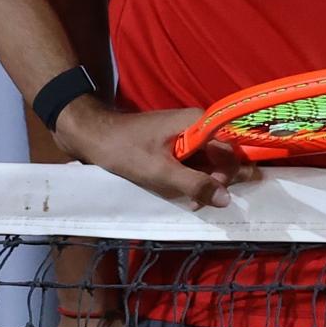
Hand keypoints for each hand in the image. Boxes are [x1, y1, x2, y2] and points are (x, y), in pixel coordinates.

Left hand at [53, 99, 257, 207]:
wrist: (93, 137)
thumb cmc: (126, 150)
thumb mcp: (160, 172)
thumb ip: (195, 185)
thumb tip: (227, 199)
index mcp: (198, 123)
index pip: (232, 148)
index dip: (230, 173)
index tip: (219, 194)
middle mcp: (198, 125)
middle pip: (224, 156)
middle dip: (217, 182)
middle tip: (199, 202)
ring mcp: (187, 135)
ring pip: (209, 163)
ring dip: (204, 184)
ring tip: (190, 202)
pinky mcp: (177, 145)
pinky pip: (195, 164)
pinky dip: (192, 180)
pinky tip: (184, 195)